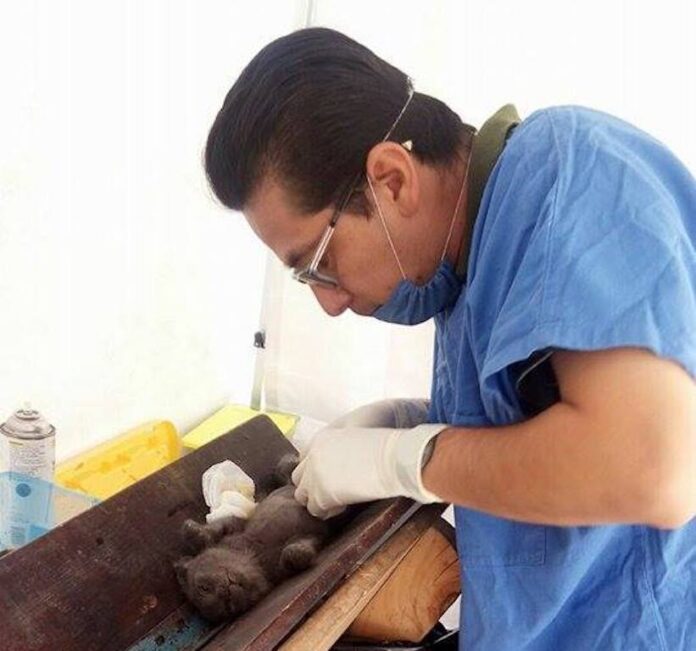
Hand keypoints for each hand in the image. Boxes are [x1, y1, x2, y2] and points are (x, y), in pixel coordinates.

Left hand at [292, 423, 447, 518]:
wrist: (393, 455)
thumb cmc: (384, 438)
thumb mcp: (357, 430)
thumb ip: (342, 441)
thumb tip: (344, 457)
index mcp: (321, 438)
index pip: (304, 458)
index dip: (317, 469)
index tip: (331, 475)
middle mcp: (313, 456)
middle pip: (299, 477)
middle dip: (312, 485)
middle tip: (333, 490)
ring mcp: (315, 476)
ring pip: (303, 495)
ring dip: (318, 499)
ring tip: (339, 499)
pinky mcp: (322, 495)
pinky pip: (316, 510)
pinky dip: (328, 511)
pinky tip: (344, 505)